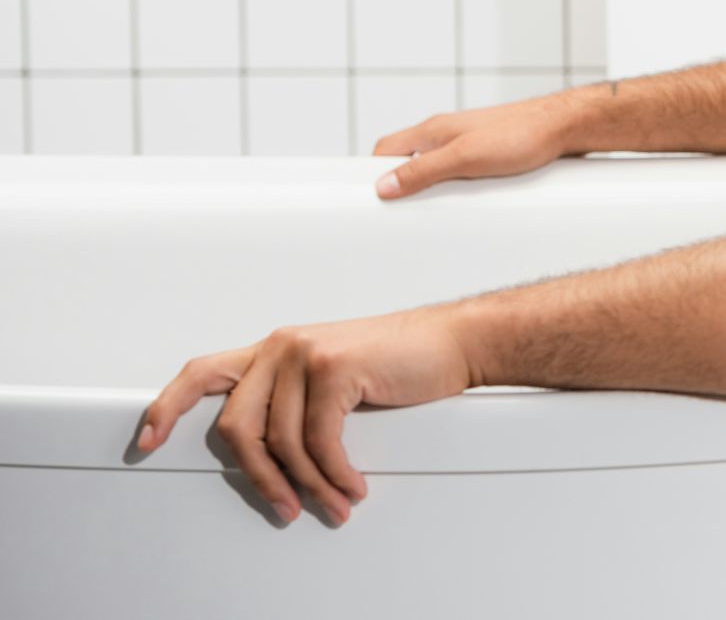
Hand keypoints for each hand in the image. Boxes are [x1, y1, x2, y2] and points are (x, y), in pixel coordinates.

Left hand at [134, 306, 477, 525]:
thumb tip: (271, 456)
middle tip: (284, 507)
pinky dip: (336, 473)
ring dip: (310, 485)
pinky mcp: (334, 369)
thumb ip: (295, 398)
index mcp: (276, 348)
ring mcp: (305, 354)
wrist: (455, 341)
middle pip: (238, 426)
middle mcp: (281, 346)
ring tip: (334, 503)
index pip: (203, 372)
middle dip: (260, 478)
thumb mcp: (334, 375)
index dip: (169, 408)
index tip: (148, 441)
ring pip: (282, 441)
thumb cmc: (401, 360)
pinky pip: (320, 441)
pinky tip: (352, 484)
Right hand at [371, 90, 590, 198]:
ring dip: (433, 190)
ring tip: (434, 214)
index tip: (368, 198)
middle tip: (402, 214)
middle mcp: (447, 134)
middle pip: (410, 161)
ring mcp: (469, 142)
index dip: (372, 173)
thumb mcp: (464, 158)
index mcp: (433, 130)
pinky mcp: (491, 153)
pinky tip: (469, 206)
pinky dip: (458, 190)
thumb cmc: (520, 135)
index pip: (386, 149)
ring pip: (437, 169)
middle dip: (403, 187)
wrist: (565, 126)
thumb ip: (423, 170)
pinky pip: (463, 174)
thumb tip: (383, 186)